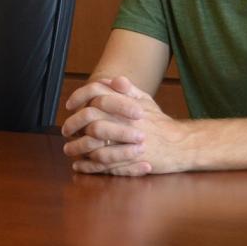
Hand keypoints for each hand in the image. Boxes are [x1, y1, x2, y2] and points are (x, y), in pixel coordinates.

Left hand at [60, 76, 187, 175]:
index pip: (97, 94)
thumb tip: (112, 80)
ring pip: (94, 144)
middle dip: (73, 124)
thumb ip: (128, 90)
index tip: (69, 105)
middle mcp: (126, 122)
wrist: (181, 145)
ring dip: (77, 147)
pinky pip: (104, 164)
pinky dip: (88, 165)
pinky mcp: (130, 162)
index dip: (79, 97)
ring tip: (69, 149)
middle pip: (91, 119)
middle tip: (65, 130)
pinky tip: (80, 165)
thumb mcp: (146, 101)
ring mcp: (127, 143)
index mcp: (127, 105)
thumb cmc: (160, 123)